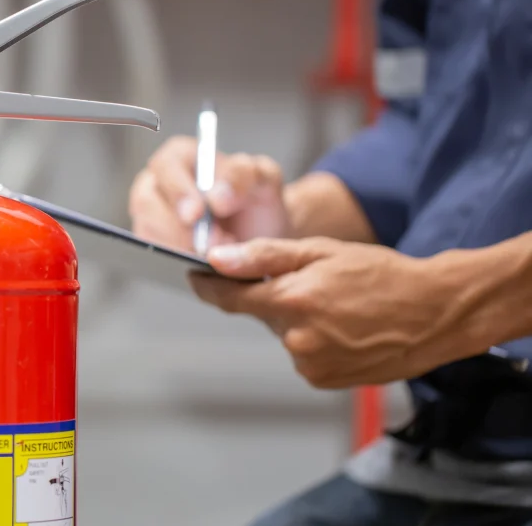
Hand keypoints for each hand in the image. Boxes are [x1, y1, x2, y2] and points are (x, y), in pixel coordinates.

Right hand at [128, 136, 291, 252]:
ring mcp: (152, 214)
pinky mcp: (152, 242)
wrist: (261, 240)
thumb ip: (242, 176)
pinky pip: (152, 253)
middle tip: (211, 246)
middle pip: (147, 201)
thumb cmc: (257, 202)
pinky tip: (200, 263)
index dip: (178, 190)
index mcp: (181, 156)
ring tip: (216, 254)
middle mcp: (160, 183)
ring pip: (147, 230)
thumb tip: (216, 197)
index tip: (195, 215)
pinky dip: (176, 260)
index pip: (167, 165)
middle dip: (179, 228)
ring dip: (180, 246)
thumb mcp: (263, 179)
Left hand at [189, 237, 472, 388]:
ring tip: (339, 308)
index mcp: (292, 301)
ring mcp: (310, 364)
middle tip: (315, 284)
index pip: (230, 298)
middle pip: (263, 315)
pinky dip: (314, 341)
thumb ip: (263, 257)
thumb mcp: (320, 252)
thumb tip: (218, 261)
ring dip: (298, 321)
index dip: (210, 288)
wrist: (436, 312)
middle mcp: (296, 338)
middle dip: (277, 298)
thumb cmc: (383, 275)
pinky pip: (304, 355)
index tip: (196, 279)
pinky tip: (343, 329)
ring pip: (285, 335)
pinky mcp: (324, 380)